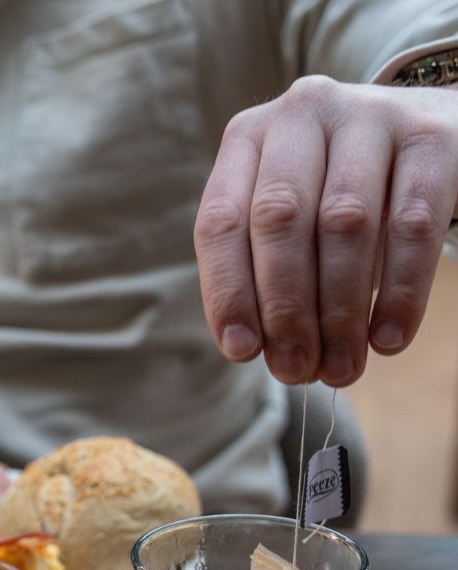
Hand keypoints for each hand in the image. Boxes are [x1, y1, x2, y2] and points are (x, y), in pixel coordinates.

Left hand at [195, 76, 457, 385]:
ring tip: (342, 368)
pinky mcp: (431, 134)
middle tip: (297, 371)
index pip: (221, 221)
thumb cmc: (333, 195)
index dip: (228, 292)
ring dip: (339, 310)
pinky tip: (387, 339)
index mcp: (248, 138)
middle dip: (286, 308)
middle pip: (280, 221)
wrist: (425, 137)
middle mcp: (301, 114)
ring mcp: (368, 115)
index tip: (241, 352)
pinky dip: (399, 290)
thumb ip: (263, 276)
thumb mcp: (287, 223)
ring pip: (344, 223)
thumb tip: (256, 352)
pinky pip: (412, 222)